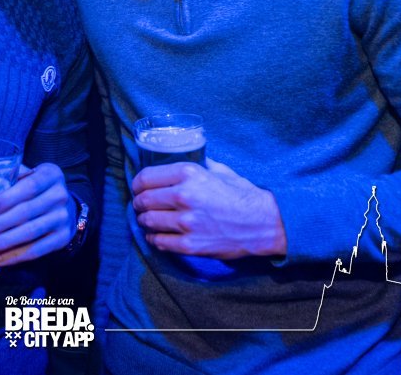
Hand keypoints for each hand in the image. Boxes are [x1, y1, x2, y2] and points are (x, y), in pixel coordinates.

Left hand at [0, 163, 74, 265]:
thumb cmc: (35, 189)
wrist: (64, 206)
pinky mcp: (62, 238)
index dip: (7, 199)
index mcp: (50, 174)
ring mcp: (63, 218)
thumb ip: (8, 178)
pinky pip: (36, 251)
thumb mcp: (27, 176)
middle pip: (26, 212)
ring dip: (2, 243)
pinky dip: (13, 256)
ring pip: (30, 233)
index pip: (29, 186)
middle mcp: (60, 195)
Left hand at [130, 159, 286, 258]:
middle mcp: (184, 196)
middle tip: (140, 205)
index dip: (137, 184)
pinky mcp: (190, 245)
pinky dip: (154, 239)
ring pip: (148, 221)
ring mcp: (186, 222)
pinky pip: (159, 242)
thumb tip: (185, 156)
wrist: (263, 224)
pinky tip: (157, 236)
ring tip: (147, 220)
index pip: (146, 177)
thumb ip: (199, 164)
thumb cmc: (243, 195)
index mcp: (189, 173)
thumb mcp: (220, 170)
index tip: (137, 188)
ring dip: (144, 221)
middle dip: (138, 203)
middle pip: (144, 200)